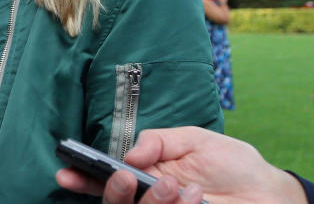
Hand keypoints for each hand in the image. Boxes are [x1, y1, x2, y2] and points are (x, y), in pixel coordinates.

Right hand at [55, 127, 305, 203]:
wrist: (270, 192)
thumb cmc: (232, 164)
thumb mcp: (195, 139)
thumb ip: (159, 140)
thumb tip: (128, 153)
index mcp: (145, 176)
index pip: (105, 181)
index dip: (83, 179)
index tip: (66, 172)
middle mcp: (150, 201)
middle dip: (113, 193)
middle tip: (127, 179)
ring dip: (154, 202)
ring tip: (182, 187)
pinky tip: (198, 199)